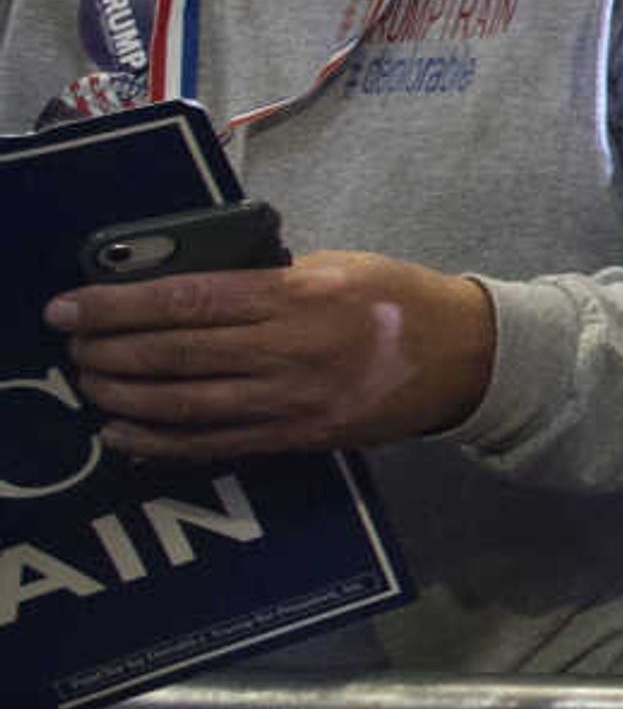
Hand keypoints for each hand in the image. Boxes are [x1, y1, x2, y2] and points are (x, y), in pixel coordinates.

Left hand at [46, 251, 500, 457]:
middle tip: (70, 347)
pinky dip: (160, 443)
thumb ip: (268, 276)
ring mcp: (295, 400)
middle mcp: (292, 348)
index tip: (70, 306)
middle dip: (109, 351)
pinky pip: (216, 444)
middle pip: (177, 353)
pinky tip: (123, 434)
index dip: (120, 305)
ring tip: (88, 385)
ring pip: (187, 403)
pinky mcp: (300, 437)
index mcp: (300, 294)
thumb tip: (187, 284)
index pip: (189, 299)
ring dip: (125, 397)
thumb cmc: (398, 297)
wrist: (466, 357)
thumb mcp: (337, 265)